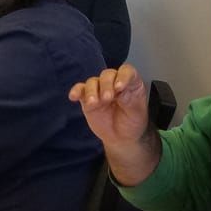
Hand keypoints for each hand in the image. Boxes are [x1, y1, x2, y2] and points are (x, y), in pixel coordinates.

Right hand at [68, 64, 159, 186]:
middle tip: (107, 98)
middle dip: (106, 85)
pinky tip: (73, 96)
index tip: (120, 87)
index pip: (127, 72)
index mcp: (130, 83)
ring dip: (92, 91)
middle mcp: (114, 83)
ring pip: (93, 82)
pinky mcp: (87, 98)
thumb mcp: (137, 112)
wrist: (121, 138)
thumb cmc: (132, 121)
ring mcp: (99, 90)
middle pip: (108, 75)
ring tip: (93, 103)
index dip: (123, 76)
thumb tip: (120, 91)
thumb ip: (129, 100)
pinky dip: (76, 91)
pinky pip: (80, 90)